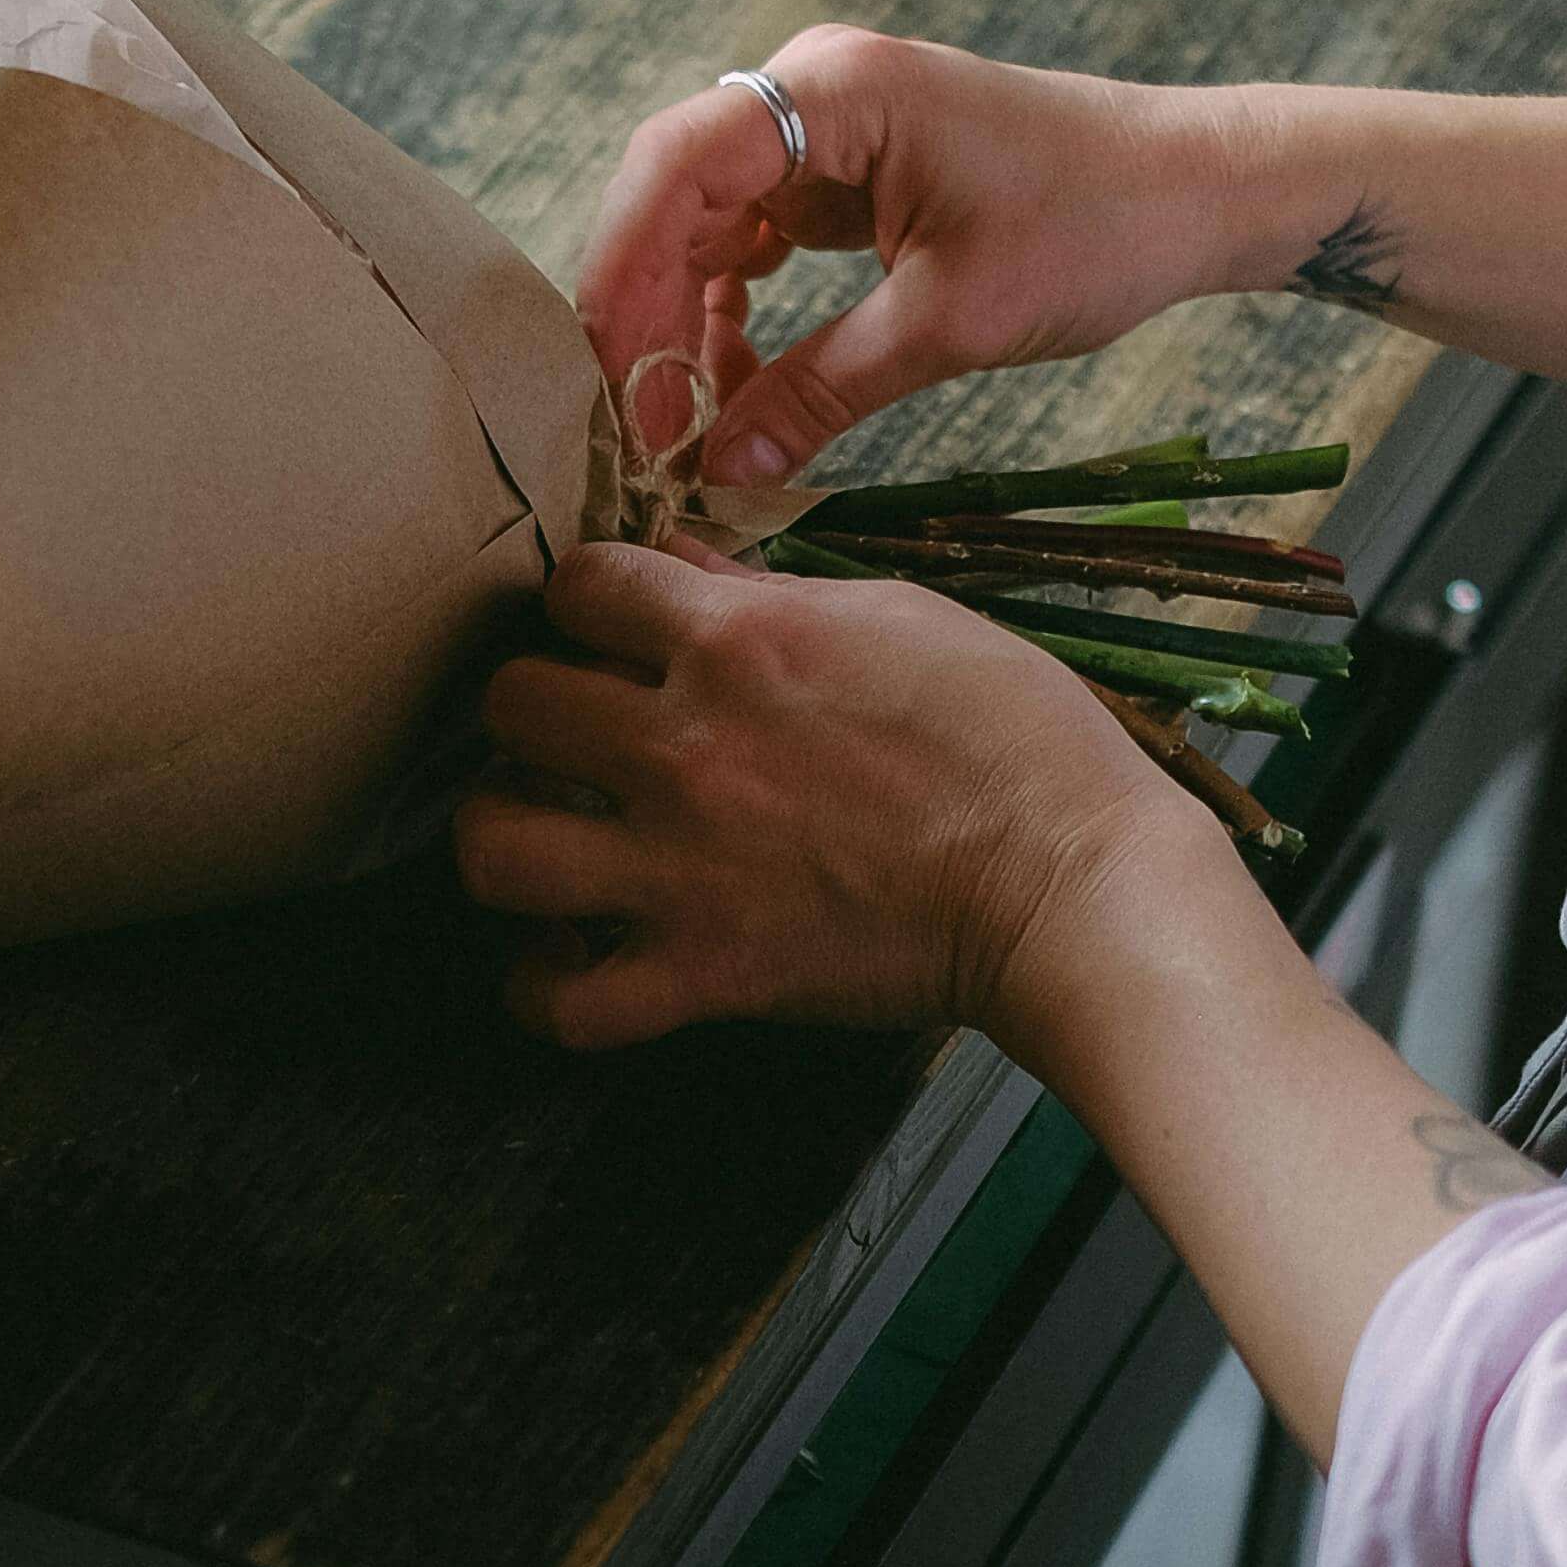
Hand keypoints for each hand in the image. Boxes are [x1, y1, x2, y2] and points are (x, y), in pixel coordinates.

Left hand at [454, 539, 1205, 1046]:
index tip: (615, 629)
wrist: (1072, 884)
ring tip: (543, 835)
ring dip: (503, 836)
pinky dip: (543, 988)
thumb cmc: (1012, 737)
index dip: (587, 601)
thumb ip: (767, 594)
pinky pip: (561, 1004)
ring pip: (493, 850)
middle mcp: (683, 750)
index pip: (579, 585)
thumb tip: (679, 563)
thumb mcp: (896, 615)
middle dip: (532, 710)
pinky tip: (565, 959)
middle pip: (511, 705)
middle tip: (575, 734)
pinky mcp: (706, 974)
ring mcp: (683, 869)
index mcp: (733, 642)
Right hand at [575, 31, 1235, 487]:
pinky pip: (756, 241)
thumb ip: (822, 389)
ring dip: (685, 320)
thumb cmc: (1095, 227)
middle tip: (633, 421)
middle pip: (675, 194)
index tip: (605, 371)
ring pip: (707, 225)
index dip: (621, 269)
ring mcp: (828, 128)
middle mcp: (814, 90)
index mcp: (837, 89)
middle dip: (643, 309)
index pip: (676, 165)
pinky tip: (737, 389)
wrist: (1194, 191)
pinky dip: (736, 314)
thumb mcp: (950, 322)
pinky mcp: (848, 172)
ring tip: (681, 425)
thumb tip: (716, 471)